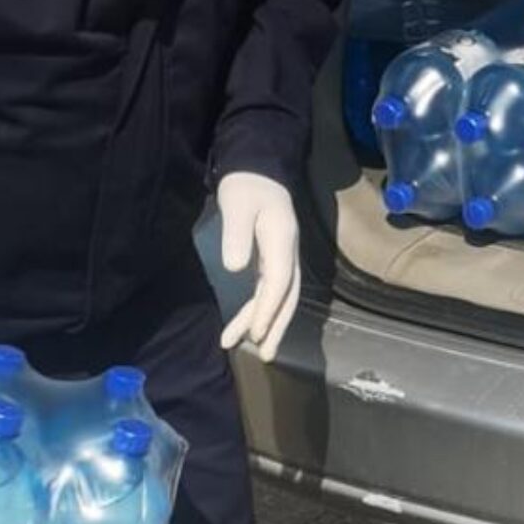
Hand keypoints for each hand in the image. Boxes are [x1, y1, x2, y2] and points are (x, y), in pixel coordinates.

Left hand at [216, 172, 302, 361]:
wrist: (257, 168)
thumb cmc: (246, 185)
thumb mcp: (236, 204)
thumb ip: (235, 234)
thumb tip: (236, 269)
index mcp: (281, 239)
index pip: (280, 280)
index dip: (269, 308)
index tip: (255, 333)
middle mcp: (288, 251)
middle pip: (288, 295)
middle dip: (278, 325)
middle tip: (264, 355)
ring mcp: (282, 255)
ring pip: (282, 295)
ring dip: (269, 321)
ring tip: (251, 347)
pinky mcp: (273, 258)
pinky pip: (272, 289)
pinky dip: (262, 309)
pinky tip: (249, 323)